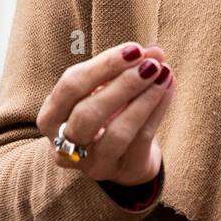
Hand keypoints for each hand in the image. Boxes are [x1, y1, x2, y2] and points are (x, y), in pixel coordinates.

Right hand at [36, 42, 174, 187]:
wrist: (126, 153)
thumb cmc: (108, 111)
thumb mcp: (108, 86)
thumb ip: (126, 66)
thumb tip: (155, 51)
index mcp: (52, 115)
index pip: (70, 86)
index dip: (103, 65)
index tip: (134, 49)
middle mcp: (64, 144)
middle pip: (88, 113)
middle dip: (123, 84)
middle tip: (151, 64)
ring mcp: (93, 163)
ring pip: (117, 133)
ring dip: (144, 99)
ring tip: (163, 74)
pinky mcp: (122, 170)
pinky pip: (142, 139)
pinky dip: (157, 109)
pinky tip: (168, 87)